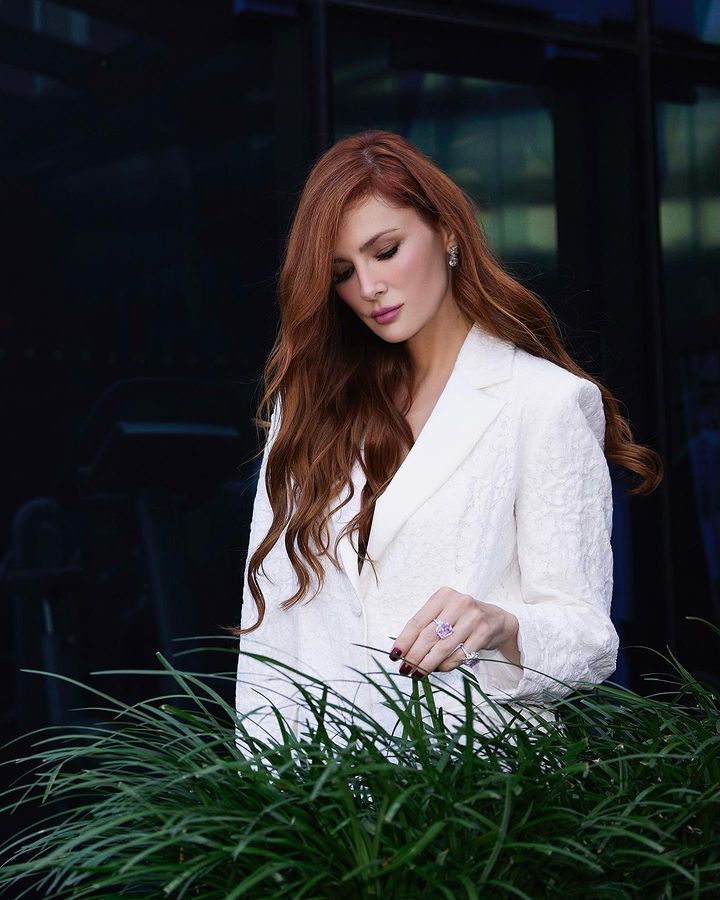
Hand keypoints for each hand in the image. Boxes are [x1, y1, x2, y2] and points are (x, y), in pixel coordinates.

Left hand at [389, 586, 519, 677]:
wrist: (498, 619)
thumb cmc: (464, 618)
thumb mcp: (445, 613)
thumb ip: (427, 626)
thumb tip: (404, 650)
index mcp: (443, 595)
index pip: (417, 621)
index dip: (404, 640)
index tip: (394, 655)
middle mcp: (458, 603)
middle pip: (428, 636)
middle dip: (414, 656)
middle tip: (405, 670)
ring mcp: (472, 617)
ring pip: (443, 648)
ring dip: (427, 664)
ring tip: (418, 673)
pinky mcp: (483, 633)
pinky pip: (459, 655)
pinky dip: (446, 665)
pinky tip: (439, 669)